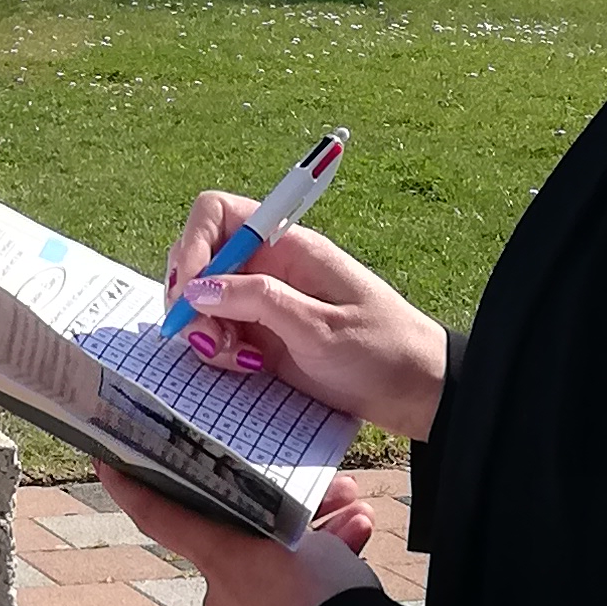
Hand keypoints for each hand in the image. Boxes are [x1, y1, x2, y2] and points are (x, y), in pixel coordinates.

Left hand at [97, 464, 376, 605]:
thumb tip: (306, 533)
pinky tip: (359, 573)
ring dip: (321, 547)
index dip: (133, 489)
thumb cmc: (322, 600)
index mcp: (220, 560)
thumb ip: (292, 526)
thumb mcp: (308, 543)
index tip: (106, 465)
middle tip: (340, 493)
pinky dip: (322, 590)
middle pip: (249, 543)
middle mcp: (223, 598)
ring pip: (280, 576)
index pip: (160, 517)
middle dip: (294, 516)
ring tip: (362, 525)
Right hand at [164, 189, 451, 441]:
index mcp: (287, 245)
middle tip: (206, 338)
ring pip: (201, 300)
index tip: (191, 291)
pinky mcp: (261, 336)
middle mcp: (269, 267)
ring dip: (201, 329)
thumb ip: (257, 302)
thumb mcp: (319, 327)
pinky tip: (245, 368)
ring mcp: (262, 302)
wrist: (416, 392)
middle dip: (190, 297)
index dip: (193, 245)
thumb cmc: (382, 350)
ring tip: (234, 359)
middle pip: (199, 259)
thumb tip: (197, 289)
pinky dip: (215, 351)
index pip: (217, 214)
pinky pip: (217, 333)